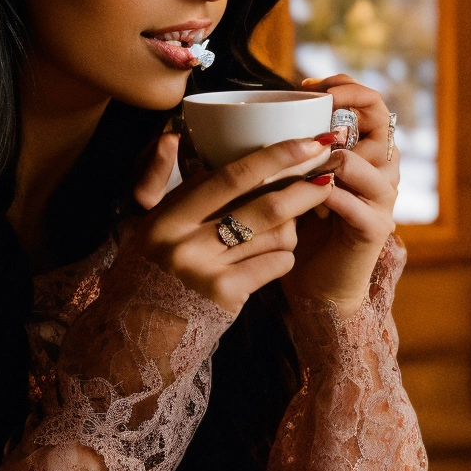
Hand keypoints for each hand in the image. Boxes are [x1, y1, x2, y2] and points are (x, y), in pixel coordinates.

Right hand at [126, 131, 334, 313]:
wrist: (141, 331)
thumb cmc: (151, 271)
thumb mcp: (150, 225)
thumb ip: (167, 184)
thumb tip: (172, 139)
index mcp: (168, 217)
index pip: (230, 177)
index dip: (274, 156)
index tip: (307, 143)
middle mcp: (186, 243)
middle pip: (264, 206)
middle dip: (303, 188)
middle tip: (328, 176)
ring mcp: (207, 271)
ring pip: (276, 235)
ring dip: (290, 229)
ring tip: (285, 230)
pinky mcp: (226, 296)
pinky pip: (276, 264)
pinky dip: (283, 257)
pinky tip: (272, 259)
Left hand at [282, 75, 400, 306]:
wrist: (315, 283)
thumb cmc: (299, 226)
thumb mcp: (291, 178)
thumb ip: (287, 150)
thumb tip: (246, 116)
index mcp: (367, 153)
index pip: (373, 105)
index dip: (346, 88)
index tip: (308, 86)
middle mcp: (383, 171)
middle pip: (381, 122)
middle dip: (347, 105)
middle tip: (314, 105)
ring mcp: (383, 199)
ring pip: (364, 160)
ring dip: (329, 155)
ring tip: (303, 159)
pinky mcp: (374, 227)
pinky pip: (350, 200)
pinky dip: (323, 194)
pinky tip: (302, 194)